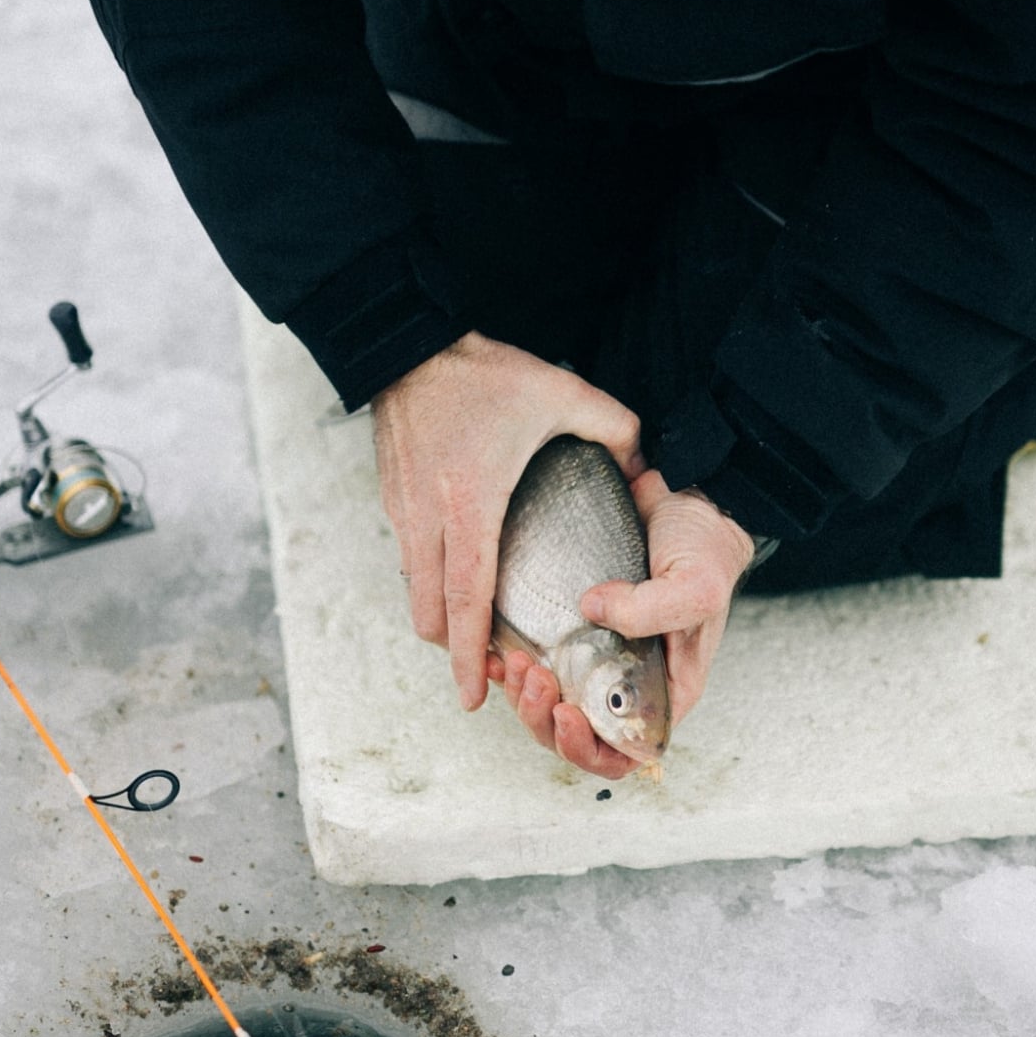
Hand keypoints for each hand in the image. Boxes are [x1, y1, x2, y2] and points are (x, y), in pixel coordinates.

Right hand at [372, 331, 642, 710]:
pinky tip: (460, 579)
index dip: (471, 654)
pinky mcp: (392, 499)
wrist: (409, 342)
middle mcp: (429, 517)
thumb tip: (643, 464)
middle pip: (432, 612)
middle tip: (487, 676)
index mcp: (471, 504)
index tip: (475, 694)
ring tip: (477, 636)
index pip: (468, 599)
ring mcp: (403, 511)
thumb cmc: (482, 372)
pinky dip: (431, 583)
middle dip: (456, 652)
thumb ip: (614, 429)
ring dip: (442, 620)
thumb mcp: (561, 393)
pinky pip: (409, 559)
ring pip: (416, 591)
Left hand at [488, 470, 754, 775]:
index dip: (587, 748)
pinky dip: (509, 666)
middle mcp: (624, 682)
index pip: (621, 753)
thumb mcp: (695, 584)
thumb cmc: (704, 550)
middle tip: (534, 679)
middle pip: (574, 734)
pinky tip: (498, 651)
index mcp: (662, 690)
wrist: (688, 499)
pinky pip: (532, 662)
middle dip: (543, 718)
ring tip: (515, 663)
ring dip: (522, 695)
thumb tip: (591, 611)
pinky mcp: (567, 626)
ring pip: (546, 703)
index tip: (568, 713)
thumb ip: (652, 609)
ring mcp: (593, 656)